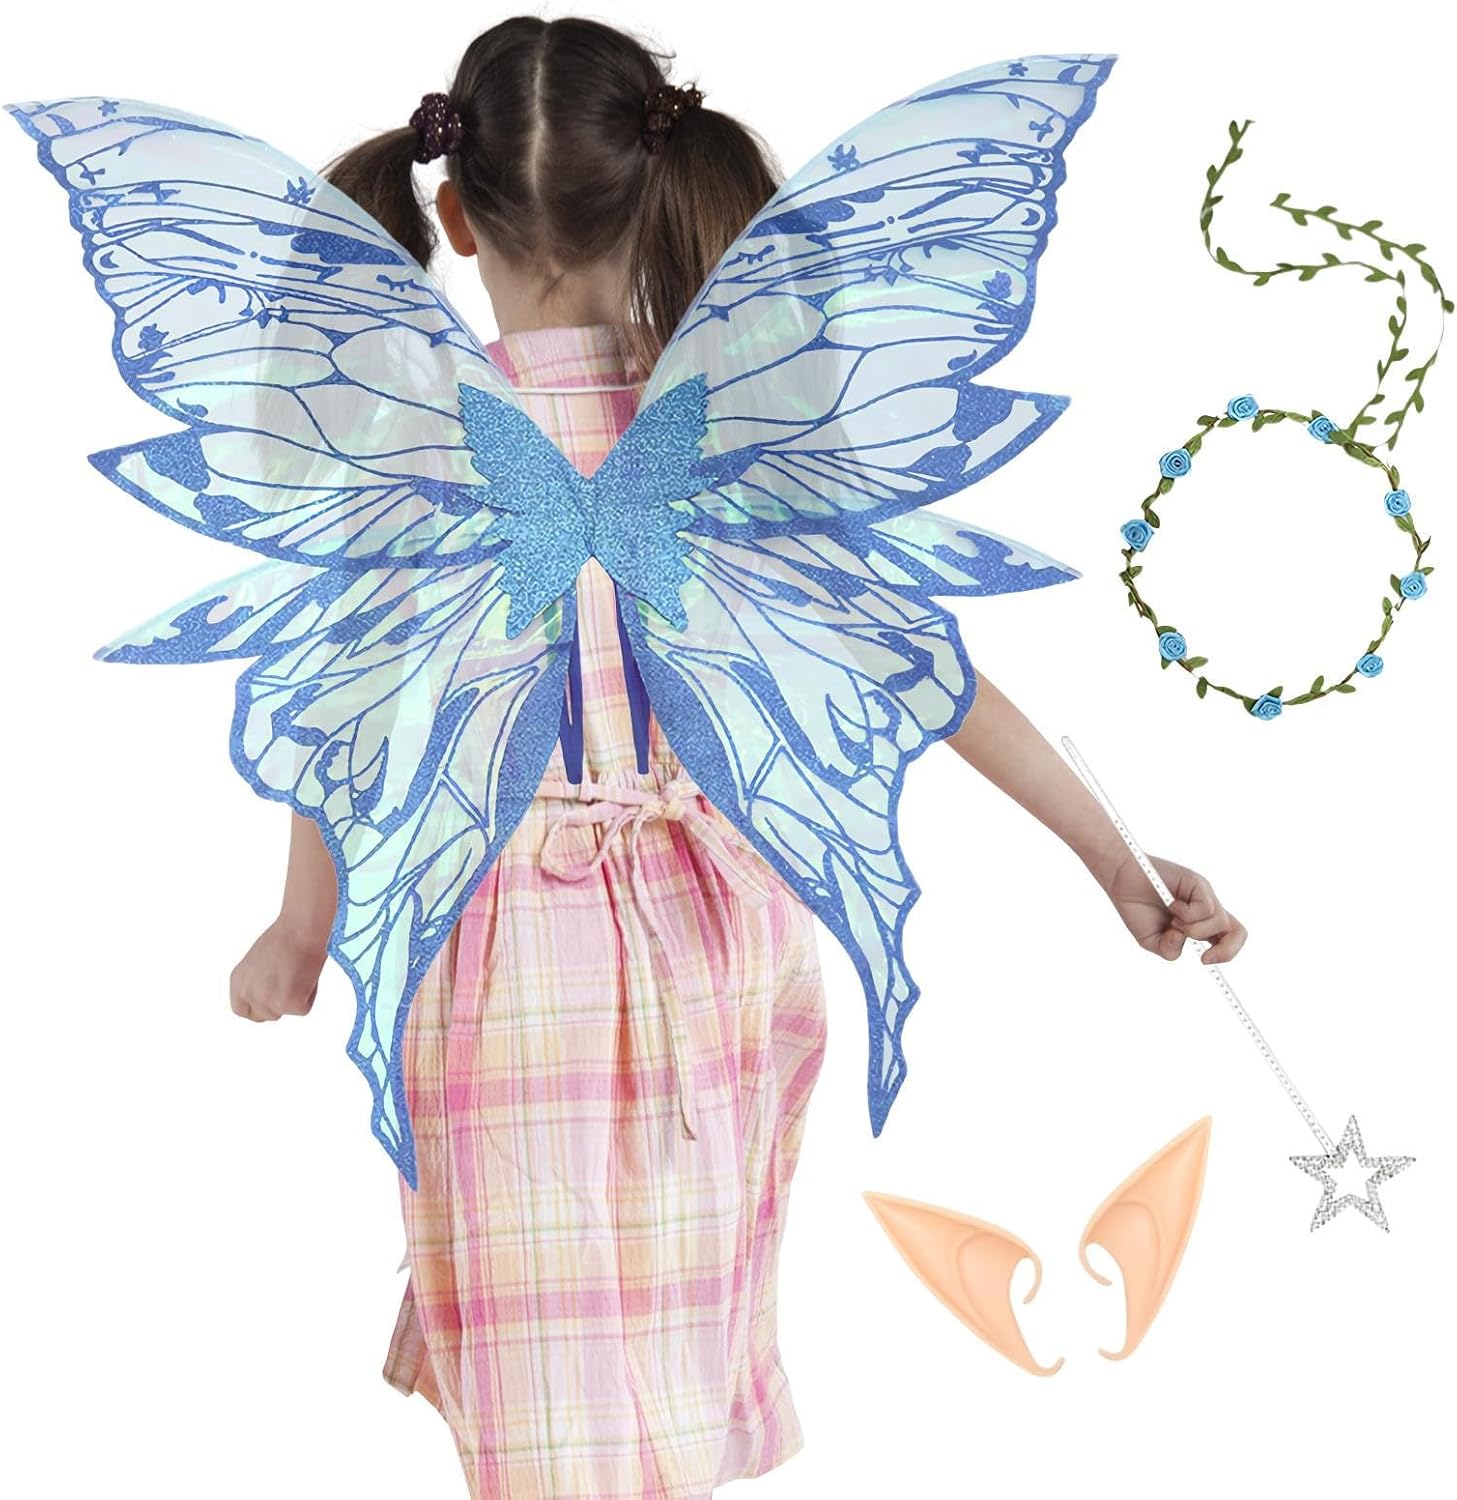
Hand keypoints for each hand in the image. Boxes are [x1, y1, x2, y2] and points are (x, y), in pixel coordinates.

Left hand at [230, 918, 327, 1021]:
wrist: (302, 929)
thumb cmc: (287, 937)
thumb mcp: (257, 961)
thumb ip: (256, 982)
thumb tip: (266, 995)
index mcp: (237, 981)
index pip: (242, 1010)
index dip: (259, 1007)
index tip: (272, 1002)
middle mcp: (248, 993)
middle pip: (266, 1015)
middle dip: (280, 1003)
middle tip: (292, 980)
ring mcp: (268, 1000)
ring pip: (285, 1012)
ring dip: (296, 998)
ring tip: (299, 973)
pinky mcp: (289, 1003)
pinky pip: (304, 1008)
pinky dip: (310, 994)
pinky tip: (307, 974)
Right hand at [1097, 850, 1246, 964]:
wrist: (1121, 879)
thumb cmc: (1136, 906)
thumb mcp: (1150, 940)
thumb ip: (1169, 950)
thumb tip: (1184, 938)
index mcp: (1200, 923)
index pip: (1228, 939)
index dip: (1225, 954)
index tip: (1204, 961)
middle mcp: (1206, 908)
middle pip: (1238, 932)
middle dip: (1227, 950)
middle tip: (1204, 957)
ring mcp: (1204, 894)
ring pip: (1219, 922)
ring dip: (1193, 930)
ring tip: (1173, 919)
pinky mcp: (1198, 882)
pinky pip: (1206, 908)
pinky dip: (1186, 913)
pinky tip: (1171, 905)